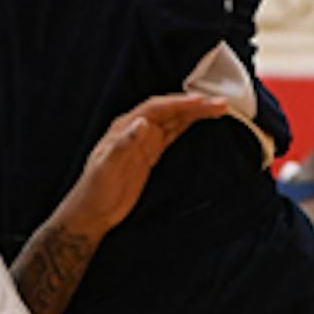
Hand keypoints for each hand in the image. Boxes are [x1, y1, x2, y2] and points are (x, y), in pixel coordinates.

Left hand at [62, 93, 228, 235]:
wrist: (93, 212)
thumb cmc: (94, 189)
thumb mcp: (106, 168)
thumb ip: (123, 144)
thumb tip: (142, 122)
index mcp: (124, 127)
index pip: (156, 108)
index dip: (178, 103)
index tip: (200, 101)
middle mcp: (135, 129)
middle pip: (169, 110)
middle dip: (194, 105)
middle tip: (220, 103)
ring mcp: (144, 141)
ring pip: (174, 120)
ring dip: (195, 113)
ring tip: (219, 108)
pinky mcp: (150, 154)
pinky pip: (173, 133)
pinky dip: (188, 125)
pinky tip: (200, 120)